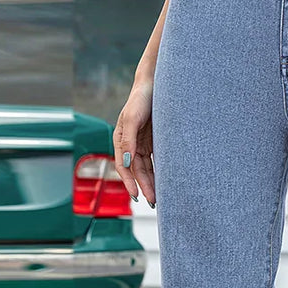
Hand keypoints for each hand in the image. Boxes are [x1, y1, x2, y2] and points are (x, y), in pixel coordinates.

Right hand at [112, 77, 155, 207]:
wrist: (155, 84)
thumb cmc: (141, 98)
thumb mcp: (132, 119)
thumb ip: (128, 141)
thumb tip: (125, 163)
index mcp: (121, 139)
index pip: (123, 167)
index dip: (129, 182)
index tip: (137, 195)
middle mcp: (131, 144)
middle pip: (137, 171)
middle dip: (144, 187)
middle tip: (153, 203)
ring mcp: (142, 143)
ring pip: (146, 168)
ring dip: (152, 183)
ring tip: (160, 198)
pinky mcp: (154, 141)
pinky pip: (156, 161)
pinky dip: (159, 172)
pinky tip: (166, 182)